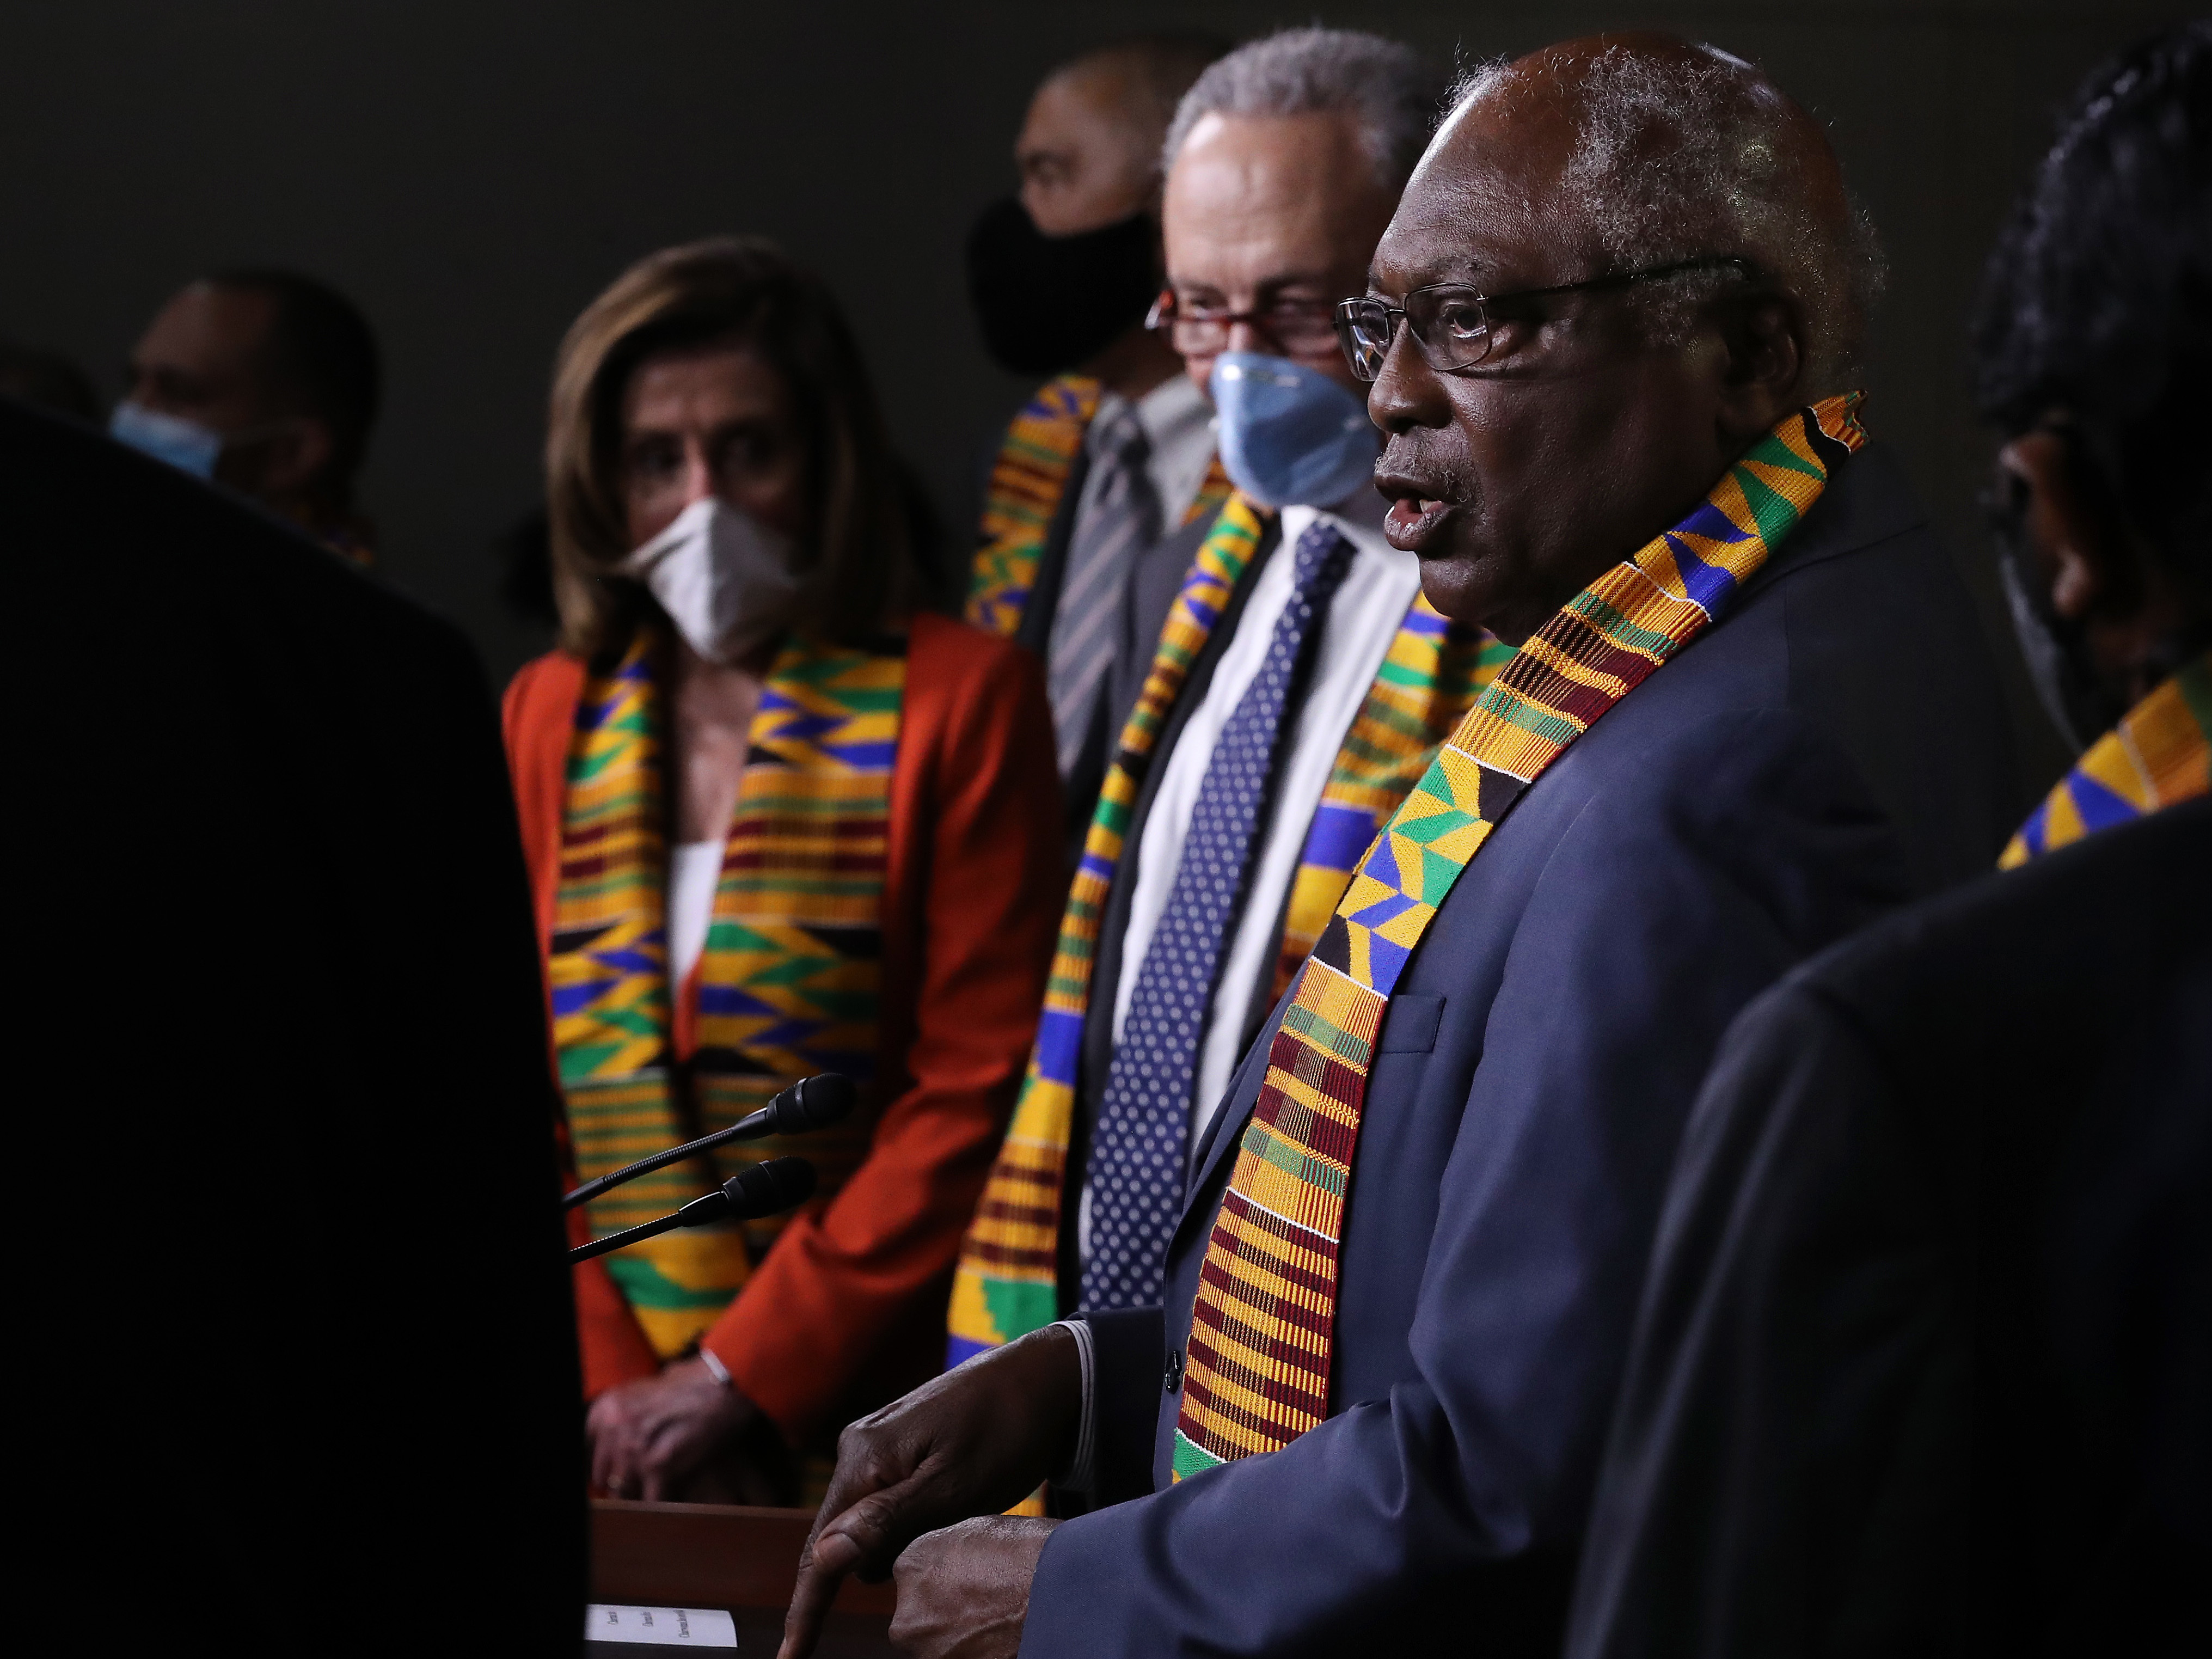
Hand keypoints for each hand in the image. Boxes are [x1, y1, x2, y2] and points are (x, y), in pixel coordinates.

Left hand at [587, 1354, 758, 1500]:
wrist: (722, 1385)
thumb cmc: (690, 1386)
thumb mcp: (643, 1391)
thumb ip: (623, 1415)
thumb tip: (614, 1437)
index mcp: (605, 1408)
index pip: (585, 1453)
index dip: (603, 1466)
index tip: (614, 1473)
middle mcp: (613, 1427)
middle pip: (604, 1476)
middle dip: (622, 1482)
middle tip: (642, 1482)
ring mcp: (634, 1448)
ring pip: (624, 1492)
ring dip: (641, 1494)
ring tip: (658, 1490)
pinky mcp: (658, 1465)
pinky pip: (651, 1500)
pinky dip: (662, 1503)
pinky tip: (671, 1498)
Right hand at [778, 1326, 1080, 1658]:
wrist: (1047, 1378)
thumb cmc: (1009, 1429)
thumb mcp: (956, 1485)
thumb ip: (889, 1521)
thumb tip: (824, 1558)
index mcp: (864, 1456)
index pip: (822, 1549)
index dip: (805, 1608)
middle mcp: (860, 1448)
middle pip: (848, 1540)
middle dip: (883, 1561)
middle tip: (951, 1534)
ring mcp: (881, 1445)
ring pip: (874, 1526)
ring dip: (908, 1541)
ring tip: (965, 1513)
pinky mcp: (904, 1448)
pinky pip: (893, 1506)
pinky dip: (919, 1522)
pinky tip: (958, 1508)